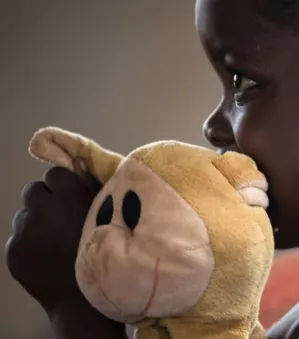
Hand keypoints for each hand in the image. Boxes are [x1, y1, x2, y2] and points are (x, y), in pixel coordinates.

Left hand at [5, 159, 100, 310]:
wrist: (85, 299)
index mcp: (69, 195)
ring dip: (37, 221)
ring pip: (25, 214)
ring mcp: (24, 230)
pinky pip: (19, 237)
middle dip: (46, 200)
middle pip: (34, 190)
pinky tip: (48, 255)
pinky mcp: (13, 250)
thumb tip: (77, 162)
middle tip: (63, 218)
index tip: (74, 199)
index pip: (55, 174)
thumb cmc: (106, 252)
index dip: (65, 186)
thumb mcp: (109, 213)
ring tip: (56, 240)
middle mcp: (42, 208)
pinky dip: (30, 242)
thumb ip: (92, 186)